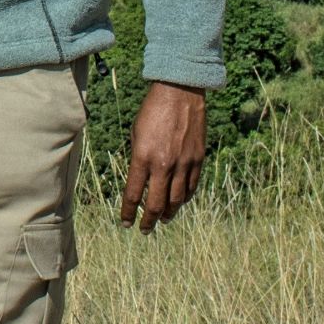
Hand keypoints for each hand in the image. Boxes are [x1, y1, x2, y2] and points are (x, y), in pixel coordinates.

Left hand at [121, 81, 205, 232]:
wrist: (179, 94)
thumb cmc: (152, 111)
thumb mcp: (136, 134)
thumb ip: (138, 159)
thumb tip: (140, 181)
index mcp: (143, 157)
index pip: (133, 193)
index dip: (128, 211)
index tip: (125, 222)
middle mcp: (164, 165)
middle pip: (156, 204)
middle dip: (148, 220)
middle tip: (144, 229)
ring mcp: (183, 164)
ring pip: (176, 200)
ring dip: (168, 213)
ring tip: (162, 219)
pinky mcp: (198, 160)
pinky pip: (191, 187)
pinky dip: (184, 199)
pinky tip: (178, 203)